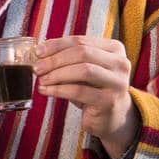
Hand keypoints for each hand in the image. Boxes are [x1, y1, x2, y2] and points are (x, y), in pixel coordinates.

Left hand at [35, 35, 139, 156]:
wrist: (110, 116)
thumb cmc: (92, 88)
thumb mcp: (81, 69)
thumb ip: (67, 57)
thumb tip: (39, 51)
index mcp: (114, 49)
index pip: (80, 41)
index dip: (56, 45)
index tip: (37, 52)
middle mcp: (120, 63)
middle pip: (82, 53)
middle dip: (55, 59)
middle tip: (37, 67)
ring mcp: (118, 82)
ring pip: (84, 70)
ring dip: (57, 74)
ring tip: (41, 79)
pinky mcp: (110, 101)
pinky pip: (79, 91)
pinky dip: (58, 89)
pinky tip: (45, 90)